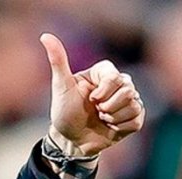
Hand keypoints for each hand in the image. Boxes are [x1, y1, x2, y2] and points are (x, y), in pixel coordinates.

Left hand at [40, 32, 144, 156]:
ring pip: (134, 105)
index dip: (104, 92)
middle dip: (108, 106)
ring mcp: (127, 100)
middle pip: (128, 90)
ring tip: (102, 119)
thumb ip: (58, 60)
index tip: (91, 100)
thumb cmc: (65, 112)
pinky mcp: (133, 117)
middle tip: (96, 111)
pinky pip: (137, 120)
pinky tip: (110, 127)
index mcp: (103, 73)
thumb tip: (45, 35)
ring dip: (114, 117)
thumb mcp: (61, 86)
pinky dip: (121, 127)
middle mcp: (118, 84)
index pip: (115, 76)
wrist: (71, 140)